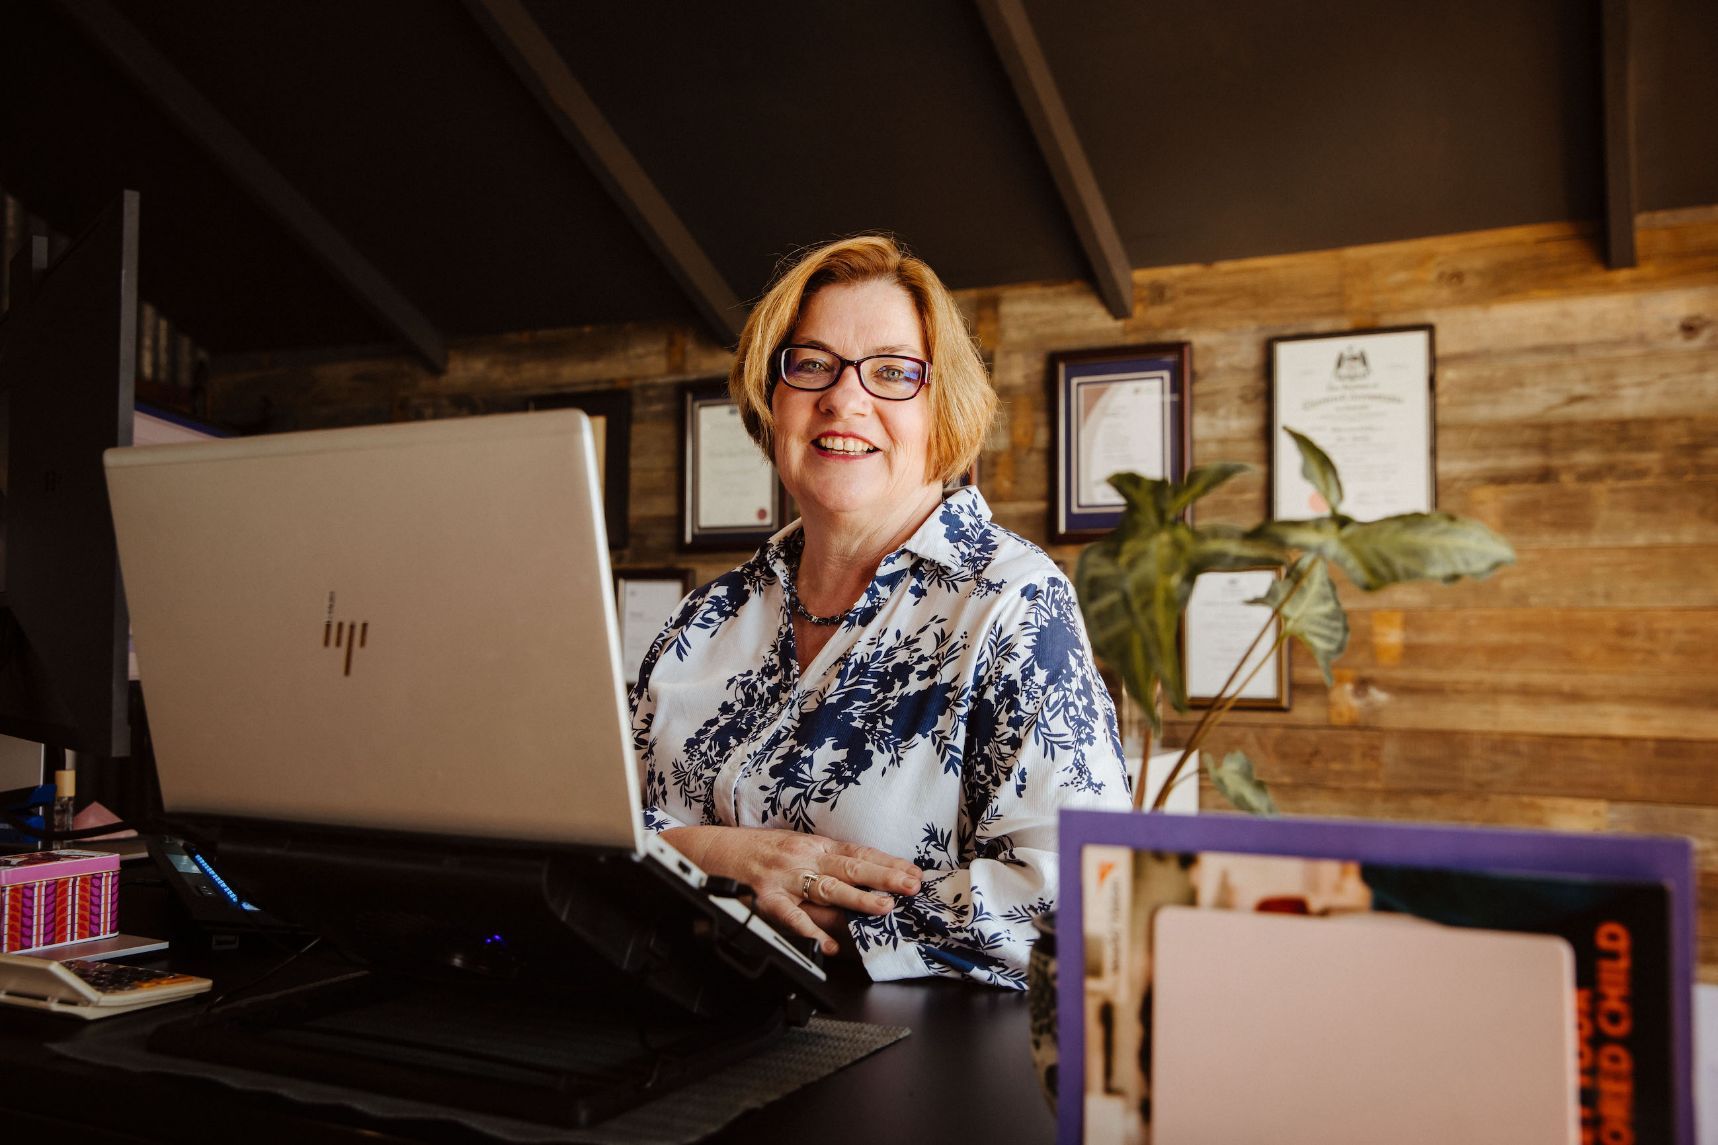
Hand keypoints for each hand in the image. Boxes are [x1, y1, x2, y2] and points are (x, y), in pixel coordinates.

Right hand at [661, 826, 920, 956]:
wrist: (708, 850)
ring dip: (857, 898)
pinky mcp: (763, 897)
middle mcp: (802, 858)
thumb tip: (859, 880)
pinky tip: (827, 944)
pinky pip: (789, 916)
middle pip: (850, 866)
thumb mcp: (793, 848)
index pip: (858, 852)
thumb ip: (823, 863)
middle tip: (911, 886)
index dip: (887, 862)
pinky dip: (808, 930)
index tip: (914, 872)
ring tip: (883, 907)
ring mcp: (783, 878)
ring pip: (827, 888)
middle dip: (884, 876)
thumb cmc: (752, 851)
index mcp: (813, 846)